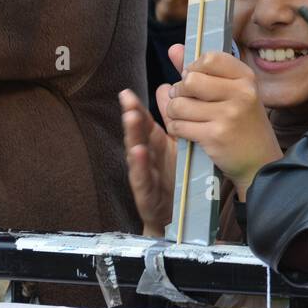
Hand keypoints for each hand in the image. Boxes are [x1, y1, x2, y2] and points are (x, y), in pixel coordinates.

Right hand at [120, 89, 174, 236]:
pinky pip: (143, 179)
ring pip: (136, 156)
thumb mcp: (178, 147)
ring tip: (131, 120)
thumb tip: (168, 92)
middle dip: (132, 120)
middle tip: (128, 102)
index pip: (144, 124)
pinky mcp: (148, 196)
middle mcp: (148, 159)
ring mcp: (146, 177)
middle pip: (137, 137)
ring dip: (133, 138)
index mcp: (156, 146)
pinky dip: (139, 167)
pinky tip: (138, 153)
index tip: (126, 94)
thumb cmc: (177, 177)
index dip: (135, 108)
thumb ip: (173, 122)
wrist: (181, 215)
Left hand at [157, 44, 283, 197]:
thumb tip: (173, 48)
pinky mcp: (215, 135)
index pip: (209, 58)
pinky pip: (178, 125)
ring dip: (175, 112)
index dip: (194, 68)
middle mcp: (241, 93)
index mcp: (246, 78)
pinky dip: (177, 128)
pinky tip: (189, 131)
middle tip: (187, 101)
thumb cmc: (243, 124)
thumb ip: (201, 70)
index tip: (197, 80)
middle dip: (180, 91)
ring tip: (187, 117)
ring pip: (179, 104)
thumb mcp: (231, 93)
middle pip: (190, 79)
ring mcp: (229, 115)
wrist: (259, 162)